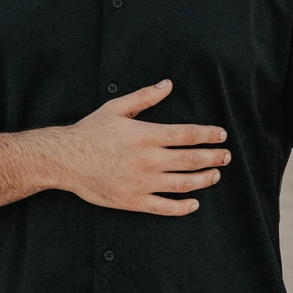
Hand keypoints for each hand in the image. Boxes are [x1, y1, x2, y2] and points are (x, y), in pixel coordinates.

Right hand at [55, 79, 228, 214]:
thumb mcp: (116, 108)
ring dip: (204, 180)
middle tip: (227, 156)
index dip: (208, 134)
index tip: (222, 135)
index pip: (186, 135)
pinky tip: (194, 203)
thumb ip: (145, 97)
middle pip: (190, 159)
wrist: (66, 160)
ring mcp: (142, 183)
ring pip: (183, 184)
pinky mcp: (134, 201)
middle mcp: (148, 160)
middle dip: (213, 157)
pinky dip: (183, 207)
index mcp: (145, 135)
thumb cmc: (91, 132)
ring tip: (215, 175)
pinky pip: (165, 208)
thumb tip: (168, 85)